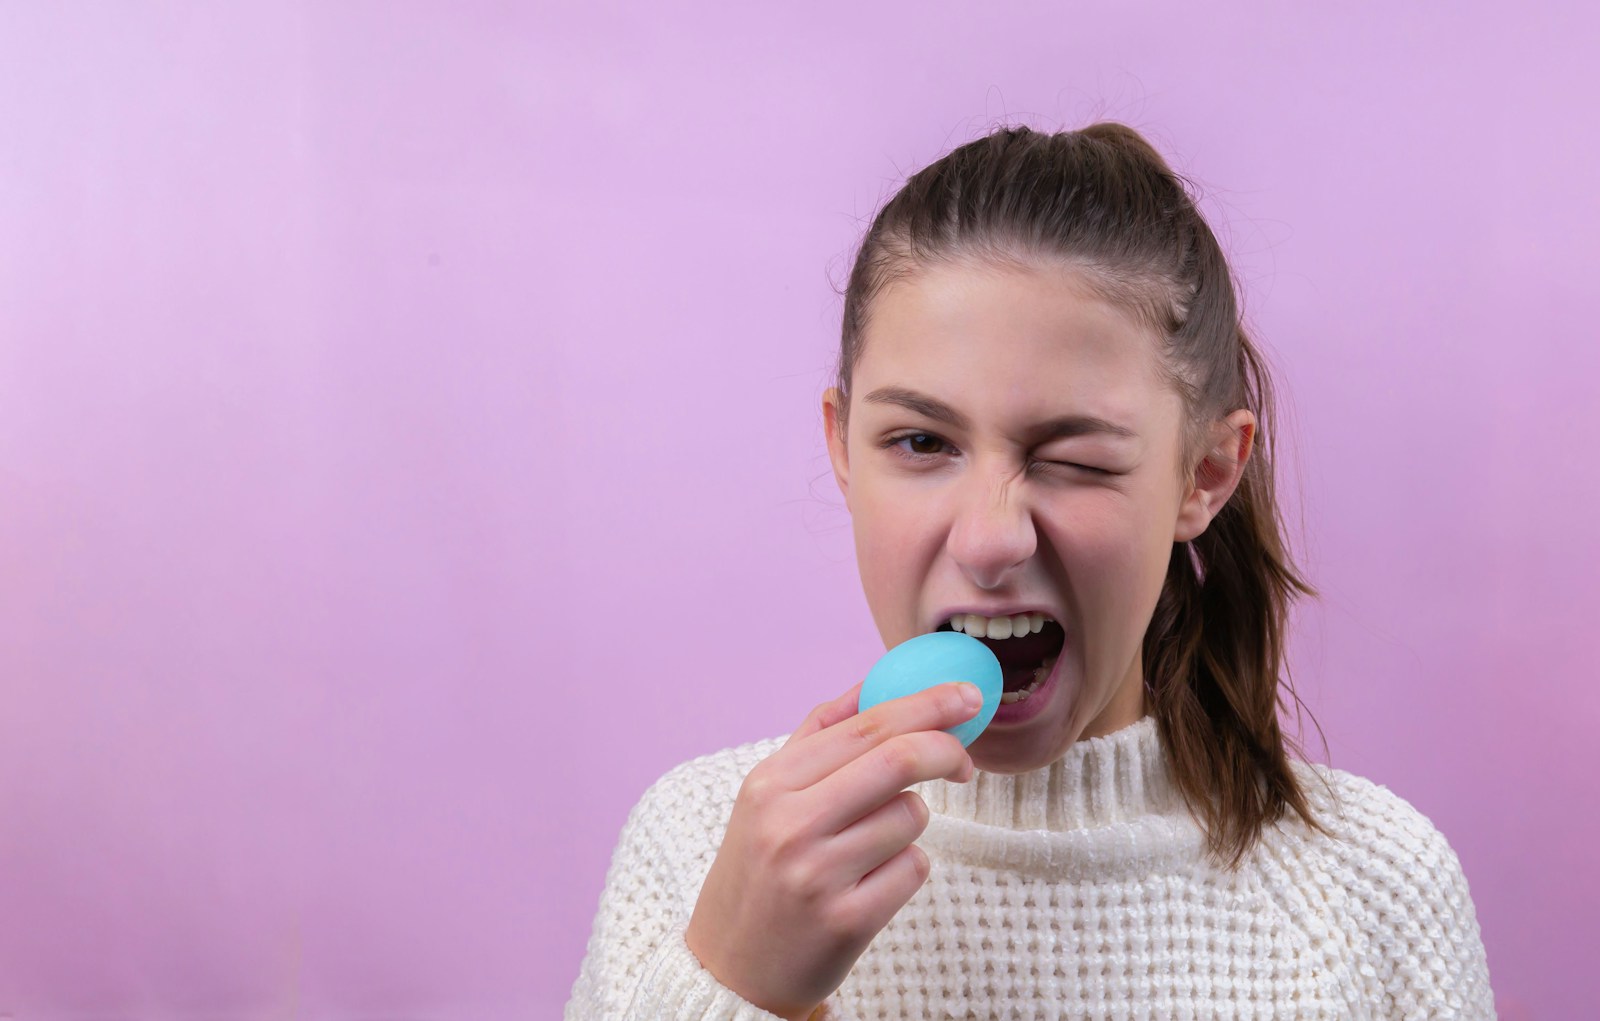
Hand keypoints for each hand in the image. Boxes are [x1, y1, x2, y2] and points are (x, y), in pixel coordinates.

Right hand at [684, 680, 979, 1020]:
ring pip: (911, 817)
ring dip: (909, 824)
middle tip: (966, 760)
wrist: (730, 969)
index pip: (866, 724)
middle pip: (898, 759)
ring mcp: (818, 874)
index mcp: (771, 782)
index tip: (966, 698)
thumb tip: (877, 684)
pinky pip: (913, 868)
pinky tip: (869, 883)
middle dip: (947, 749)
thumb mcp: (767, 795)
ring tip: (868, 848)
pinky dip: (905, 868)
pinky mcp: (847, 921)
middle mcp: (790, 823)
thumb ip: (819, 735)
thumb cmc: (758, 870)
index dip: (926, 704)